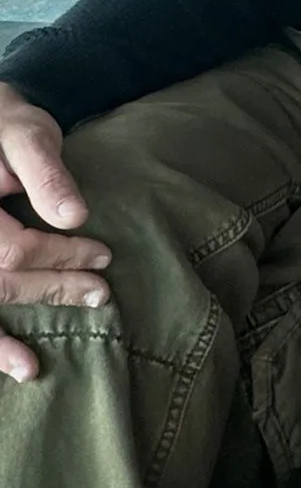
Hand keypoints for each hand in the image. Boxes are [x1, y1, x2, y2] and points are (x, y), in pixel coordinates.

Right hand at [0, 84, 110, 383]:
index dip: (59, 257)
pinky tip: (5, 366)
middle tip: (99, 294)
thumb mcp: (23, 130)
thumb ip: (44, 171)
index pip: (11, 248)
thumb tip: (75, 216)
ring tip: (32, 366)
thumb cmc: (0, 121)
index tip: (103, 254)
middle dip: (47, 292)